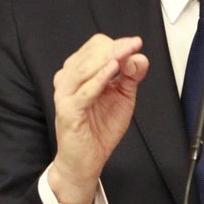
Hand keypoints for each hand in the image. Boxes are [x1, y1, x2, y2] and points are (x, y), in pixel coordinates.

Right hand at [49, 34, 148, 203]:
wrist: (86, 160)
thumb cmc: (100, 128)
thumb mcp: (123, 96)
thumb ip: (130, 75)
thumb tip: (137, 56)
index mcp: (80, 72)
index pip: (97, 46)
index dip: (119, 43)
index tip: (136, 44)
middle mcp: (69, 79)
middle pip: (92, 52)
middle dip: (116, 48)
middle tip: (134, 48)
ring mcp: (66, 94)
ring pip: (85, 67)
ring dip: (109, 58)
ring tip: (125, 55)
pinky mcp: (68, 110)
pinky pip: (84, 91)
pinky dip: (99, 78)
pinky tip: (112, 69)